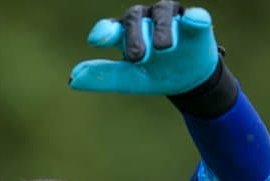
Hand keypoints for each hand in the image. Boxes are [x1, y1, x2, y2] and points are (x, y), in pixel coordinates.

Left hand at [69, 2, 218, 95]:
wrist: (187, 81)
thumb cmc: (153, 74)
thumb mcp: (129, 78)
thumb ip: (103, 77)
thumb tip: (73, 79)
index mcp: (125, 32)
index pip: (111, 27)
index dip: (104, 31)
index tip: (97, 39)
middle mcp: (146, 19)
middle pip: (134, 17)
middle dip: (134, 36)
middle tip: (137, 58)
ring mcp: (171, 18)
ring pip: (163, 11)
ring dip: (162, 28)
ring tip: (164, 48)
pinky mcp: (196, 22)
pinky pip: (196, 15)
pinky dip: (195, 17)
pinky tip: (195, 21)